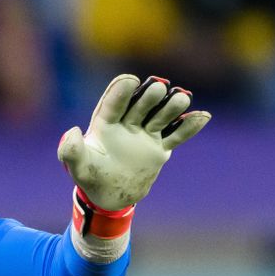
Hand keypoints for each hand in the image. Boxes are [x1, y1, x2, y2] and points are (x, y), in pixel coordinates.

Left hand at [58, 75, 210, 209]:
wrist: (110, 195)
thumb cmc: (90, 177)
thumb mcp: (78, 166)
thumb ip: (71, 150)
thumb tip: (73, 131)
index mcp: (105, 123)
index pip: (113, 104)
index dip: (120, 91)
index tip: (130, 80)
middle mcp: (127, 123)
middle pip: (140, 106)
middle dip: (149, 97)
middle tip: (159, 88)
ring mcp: (145, 134)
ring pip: (160, 117)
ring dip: (171, 107)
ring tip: (182, 98)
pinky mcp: (158, 147)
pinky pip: (176, 136)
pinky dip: (189, 127)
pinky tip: (203, 116)